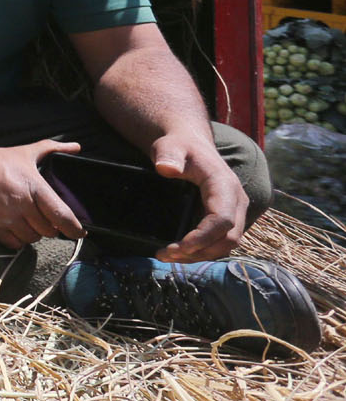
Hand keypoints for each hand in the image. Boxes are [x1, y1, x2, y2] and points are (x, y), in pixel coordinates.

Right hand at [0, 139, 86, 249]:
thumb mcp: (24, 152)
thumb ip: (52, 149)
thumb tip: (76, 147)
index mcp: (34, 187)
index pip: (62, 215)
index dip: (75, 229)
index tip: (80, 232)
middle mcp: (23, 205)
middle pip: (49, 230)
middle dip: (51, 226)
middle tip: (46, 218)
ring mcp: (7, 218)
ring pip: (33, 238)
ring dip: (35, 233)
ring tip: (29, 221)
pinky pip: (15, 244)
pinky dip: (19, 239)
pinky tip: (16, 227)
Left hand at [151, 135, 248, 261]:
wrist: (189, 143)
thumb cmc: (179, 145)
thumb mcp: (169, 146)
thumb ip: (167, 155)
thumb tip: (165, 169)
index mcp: (225, 185)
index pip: (222, 220)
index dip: (202, 238)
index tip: (177, 248)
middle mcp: (236, 201)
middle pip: (228, 238)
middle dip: (199, 252)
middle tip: (165, 255)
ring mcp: (234, 210)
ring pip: (226, 244)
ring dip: (199, 255)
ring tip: (167, 257)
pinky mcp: (227, 217)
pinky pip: (220, 241)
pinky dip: (202, 250)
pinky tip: (180, 253)